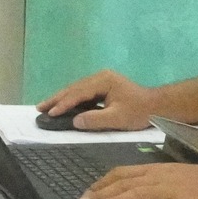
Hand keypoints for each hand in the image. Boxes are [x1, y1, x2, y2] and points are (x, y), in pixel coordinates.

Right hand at [37, 69, 156, 130]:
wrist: (158, 106)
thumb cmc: (139, 112)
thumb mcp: (117, 118)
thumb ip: (95, 120)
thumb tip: (75, 121)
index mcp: (103, 81)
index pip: (78, 93)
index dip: (63, 104)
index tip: (50, 113)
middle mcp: (100, 77)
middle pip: (74, 88)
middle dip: (56, 98)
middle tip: (39, 107)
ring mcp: (102, 81)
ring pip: (77, 89)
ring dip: (62, 98)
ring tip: (47, 106)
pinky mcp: (104, 87)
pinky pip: (83, 93)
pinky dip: (71, 99)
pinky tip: (64, 105)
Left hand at [79, 162, 197, 198]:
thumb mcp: (172, 177)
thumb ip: (151, 183)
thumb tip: (128, 191)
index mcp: (155, 170)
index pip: (123, 173)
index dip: (102, 182)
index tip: (87, 192)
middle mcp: (161, 177)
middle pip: (127, 183)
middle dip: (103, 192)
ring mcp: (174, 190)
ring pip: (142, 193)